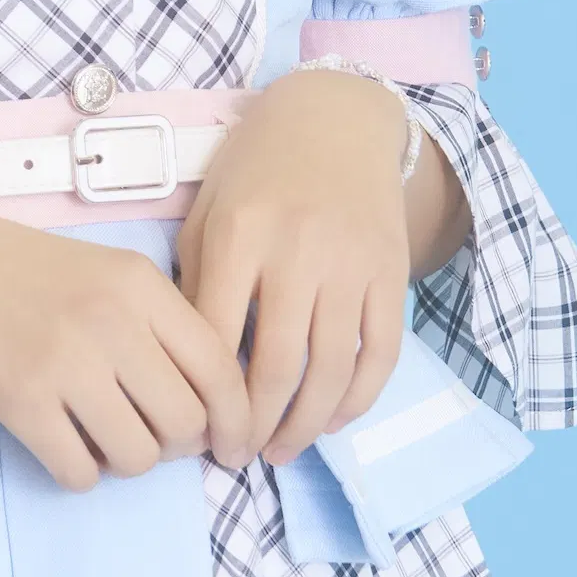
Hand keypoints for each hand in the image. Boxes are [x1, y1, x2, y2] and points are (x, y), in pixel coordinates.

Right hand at [0, 203, 254, 493]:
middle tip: (151, 437)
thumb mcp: (102, 271)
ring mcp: (64, 362)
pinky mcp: (19, 400)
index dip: (237, 421)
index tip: (232, 448)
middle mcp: (111, 321)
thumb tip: (208, 406)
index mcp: (140, 284)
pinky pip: (79, 471)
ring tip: (101, 436)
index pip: (221, 369)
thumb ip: (157, 323)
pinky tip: (62, 444)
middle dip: (177, 446)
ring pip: (137, 456)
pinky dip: (79, 471)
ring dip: (126, 461)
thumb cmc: (15, 269)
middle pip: (186, 422)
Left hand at [179, 74, 425, 466]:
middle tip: (238, 457)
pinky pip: (379, 352)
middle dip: (253, 427)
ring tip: (281, 451)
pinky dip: (358, 398)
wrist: (334, 119)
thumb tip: (186, 368)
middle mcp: (297, 252)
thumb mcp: (207, 214)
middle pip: (274, 367)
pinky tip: (332, 420)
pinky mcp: (390, 273)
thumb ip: (196, 284)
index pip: (216, 339)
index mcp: (239, 236)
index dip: (204, 398)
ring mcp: (350, 264)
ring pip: (329, 370)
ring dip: (304, 425)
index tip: (196, 433)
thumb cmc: (255, 170)